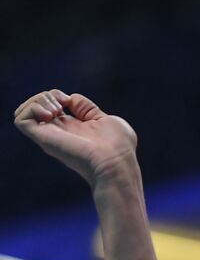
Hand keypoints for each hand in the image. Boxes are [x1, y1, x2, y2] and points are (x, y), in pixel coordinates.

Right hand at [13, 90, 137, 185]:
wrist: (115, 164)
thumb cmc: (119, 147)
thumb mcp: (107, 120)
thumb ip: (88, 109)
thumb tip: (71, 98)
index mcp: (72, 128)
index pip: (51, 106)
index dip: (57, 96)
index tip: (69, 100)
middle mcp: (57, 132)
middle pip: (36, 106)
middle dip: (47, 96)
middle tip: (62, 105)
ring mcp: (49, 136)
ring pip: (24, 110)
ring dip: (38, 100)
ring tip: (56, 109)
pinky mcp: (43, 138)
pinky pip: (20, 119)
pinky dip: (33, 108)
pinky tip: (51, 114)